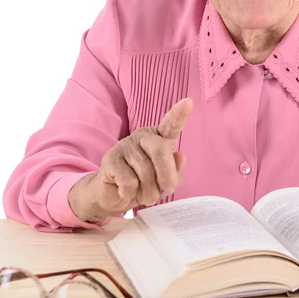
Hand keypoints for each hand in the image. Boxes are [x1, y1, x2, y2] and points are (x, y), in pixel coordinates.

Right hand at [69, 98, 192, 221]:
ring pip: (145, 172)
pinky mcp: (110, 158)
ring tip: (143, 193)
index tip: (188, 102)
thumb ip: (176, 171)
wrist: (115, 195)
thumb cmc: (145, 184)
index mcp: (160, 137)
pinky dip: (131, 193)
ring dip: (149, 192)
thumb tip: (180, 156)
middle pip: (161, 151)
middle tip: (166, 191)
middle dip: (167, 177)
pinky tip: (126, 191)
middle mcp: (143, 136)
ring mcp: (125, 145)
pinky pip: (129, 182)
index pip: (171, 124)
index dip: (179, 114)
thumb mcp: (165, 182)